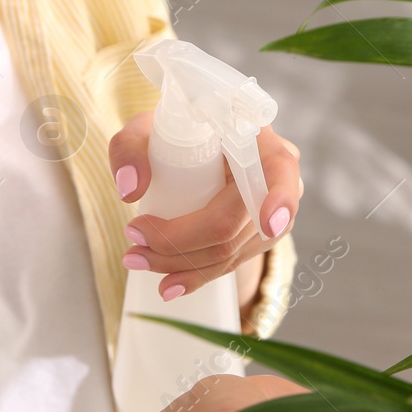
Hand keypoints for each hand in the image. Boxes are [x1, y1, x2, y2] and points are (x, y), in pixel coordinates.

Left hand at [109, 110, 302, 300]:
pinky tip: (170, 283)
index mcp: (257, 138)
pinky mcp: (258, 236)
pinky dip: (199, 275)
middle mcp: (273, 176)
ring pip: (232, 250)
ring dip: (183, 265)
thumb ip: (131, 148)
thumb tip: (131, 191)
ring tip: (137, 260)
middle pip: (236, 221)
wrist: (192, 146)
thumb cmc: (172, 132)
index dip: (280, 198)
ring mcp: (271, 211)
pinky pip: (231, 261)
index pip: (280, 169)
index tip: (268, 223)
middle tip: (134, 245)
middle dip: (182, 243)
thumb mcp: (145, 128)